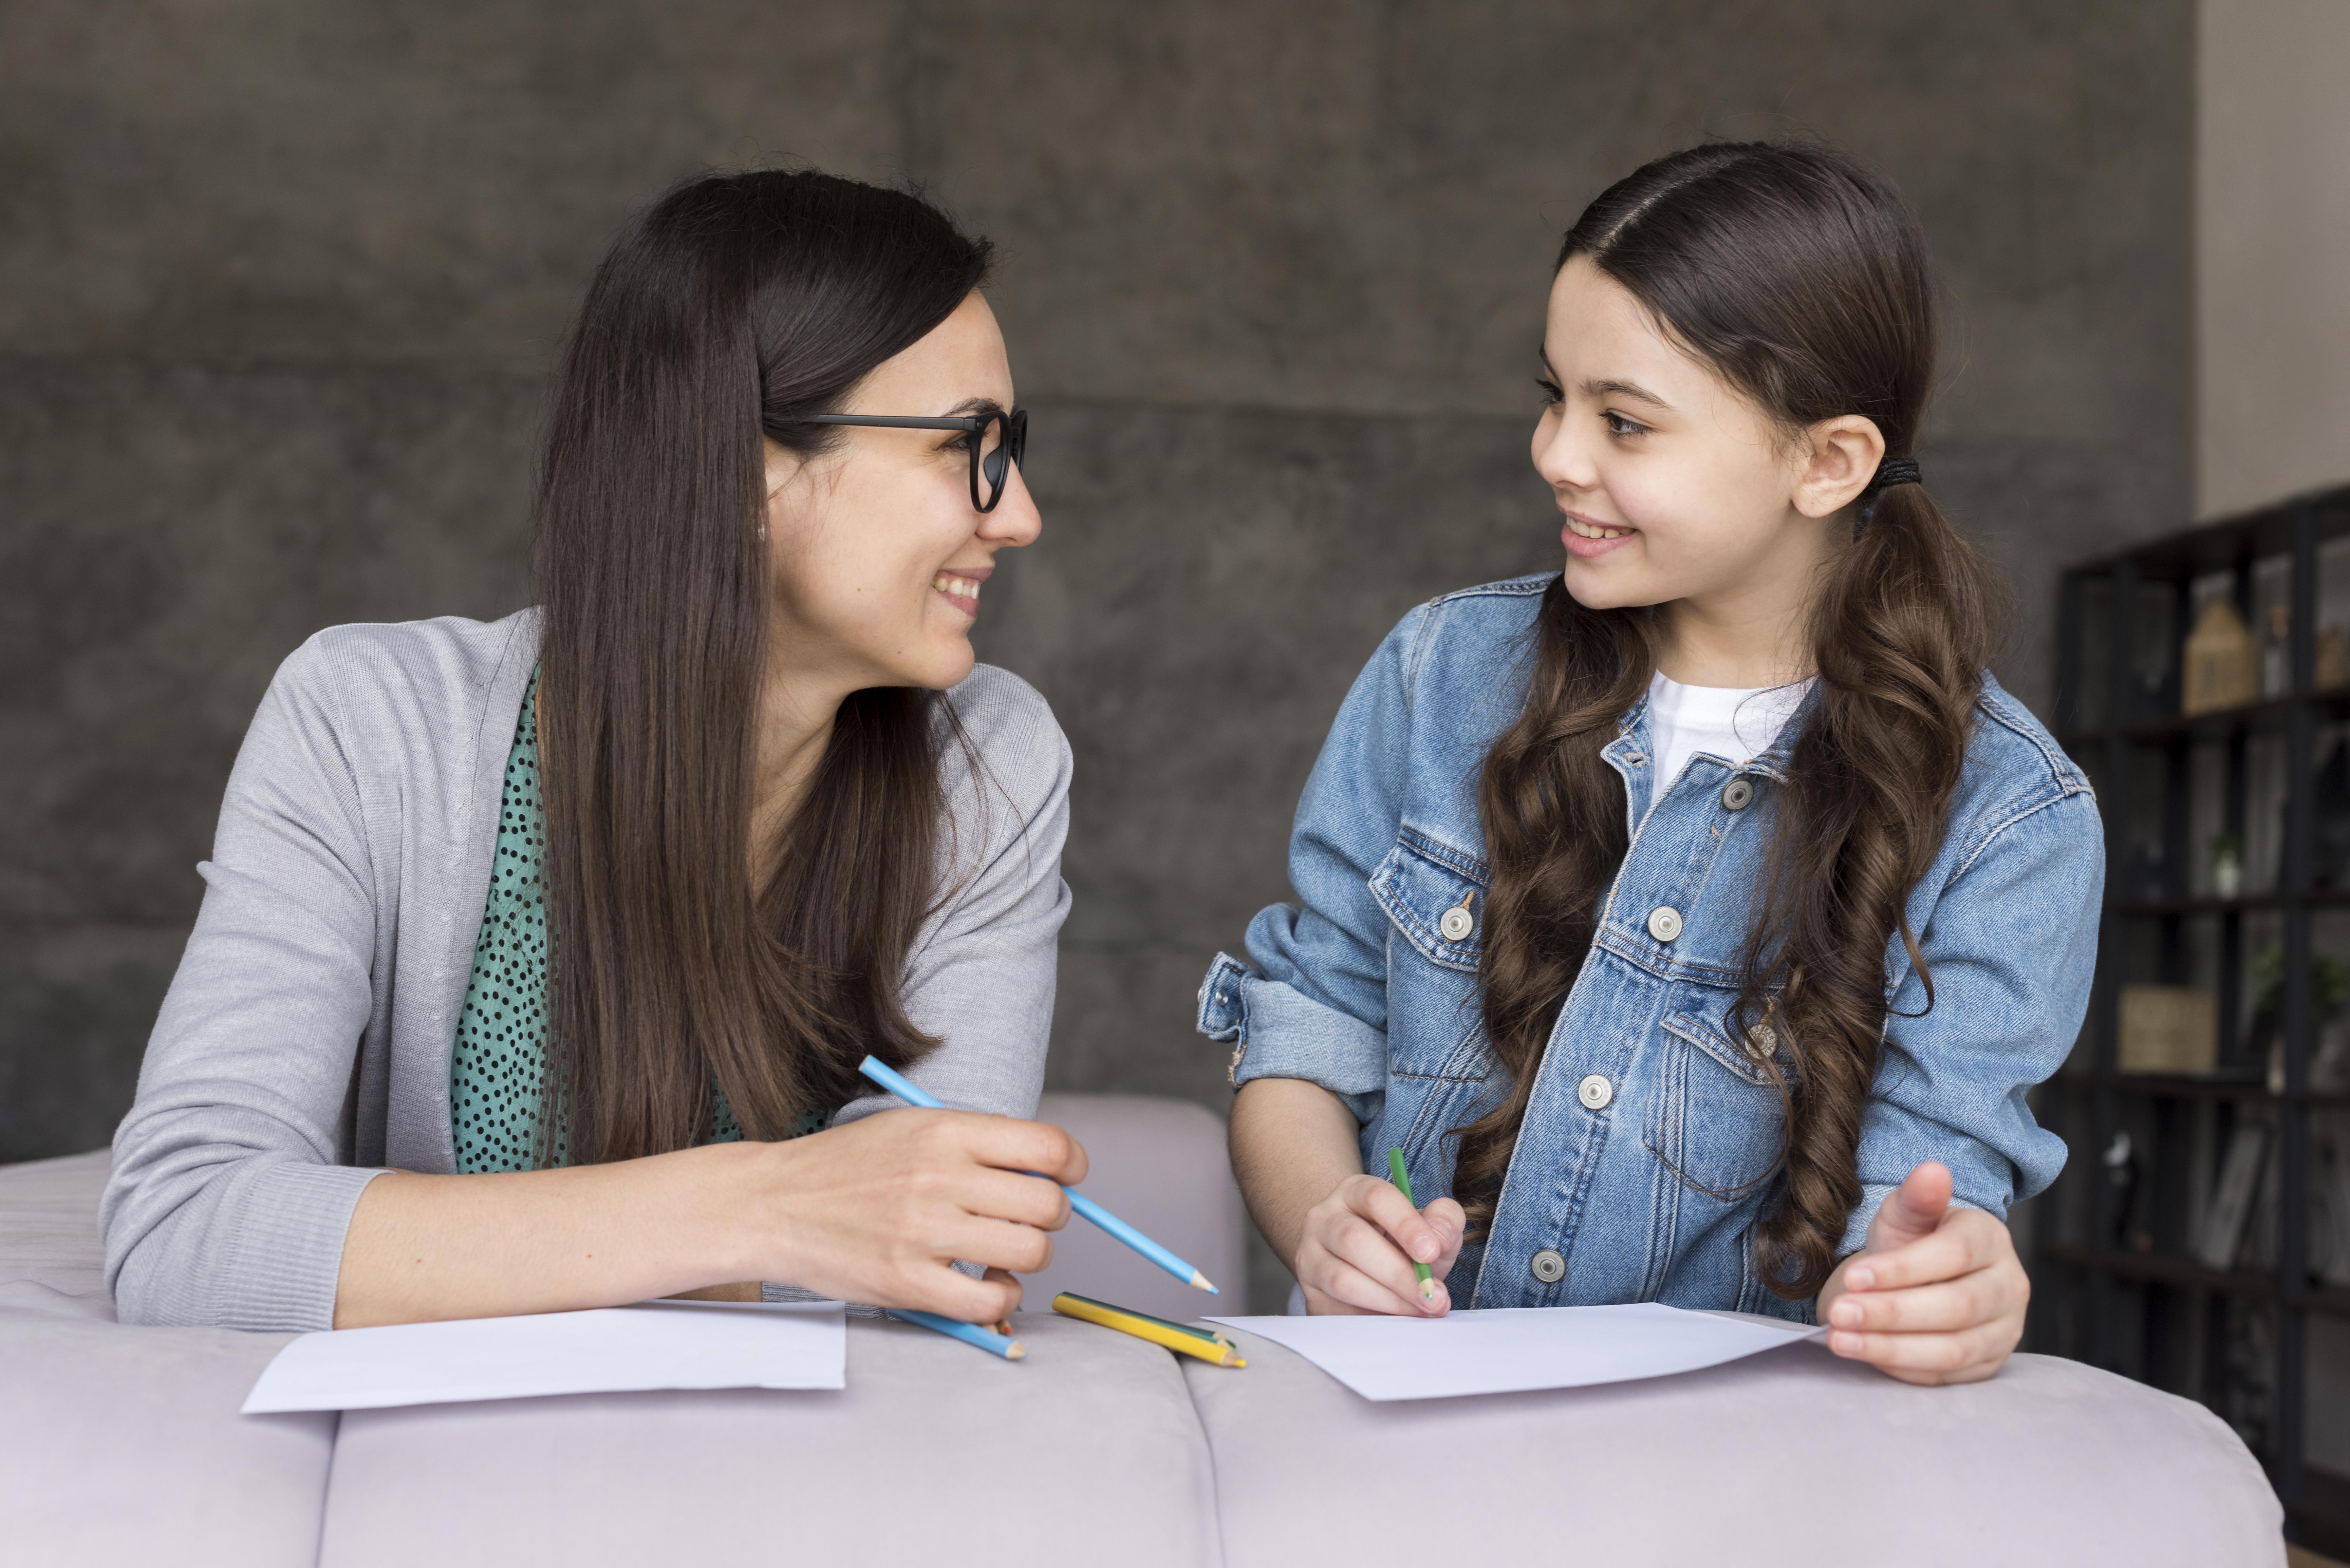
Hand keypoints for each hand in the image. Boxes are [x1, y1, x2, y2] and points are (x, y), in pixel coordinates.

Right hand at [733, 1108, 1084, 1323]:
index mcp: (946, 1131)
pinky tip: (985, 1284)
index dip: (1072, 1165)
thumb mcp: (913, 1127)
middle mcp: (940, 1178)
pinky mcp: (909, 1282)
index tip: (1065, 1177)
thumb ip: (978, 1144)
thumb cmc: (850, 1166)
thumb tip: (1050, 1171)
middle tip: (1027, 1218)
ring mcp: (924, 1232)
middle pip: (1048, 1204)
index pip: (1049, 1146)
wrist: (775, 1204)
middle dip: (1051, 1215)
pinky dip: (1002, 1297)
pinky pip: (991, 1300)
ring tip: (1003, 1251)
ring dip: (1029, 1256)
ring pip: (1029, 1252)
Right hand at [1294, 1173, 1464, 1315]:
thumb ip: (1444, 1221)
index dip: (1405, 1224)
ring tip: (1421, 1309)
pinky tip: (1397, 1319)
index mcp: (1355, 1192)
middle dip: (1399, 1273)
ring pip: (1341, 1278)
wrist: (1364, 1267)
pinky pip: (1336, 1307)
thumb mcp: (1430, 1226)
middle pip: (1353, 1239)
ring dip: (1388, 1300)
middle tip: (1433, 1295)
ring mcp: (1310, 1255)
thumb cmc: (1401, 1243)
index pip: (1376, 1197)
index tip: (1432, 1252)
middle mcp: (1324, 1218)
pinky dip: (1371, 1315)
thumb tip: (1438, 1239)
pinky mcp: (1309, 1291)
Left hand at [1818, 1161, 2026, 1384]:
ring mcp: (2004, 1330)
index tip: (1852, 1276)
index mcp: (1991, 1239)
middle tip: (1838, 1313)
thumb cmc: (1914, 1241)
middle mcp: (2009, 1286)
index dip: (1903, 1269)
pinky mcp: (1988, 1365)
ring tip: (1840, 1339)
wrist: (1925, 1278)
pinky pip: (1945, 1375)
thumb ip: (1917, 1197)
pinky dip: (1901, 1367)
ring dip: (1890, 1347)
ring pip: (1952, 1349)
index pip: (1954, 1255)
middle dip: (1890, 1313)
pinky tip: (1864, 1353)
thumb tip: (1933, 1170)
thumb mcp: (1907, 1213)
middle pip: (1955, 1308)